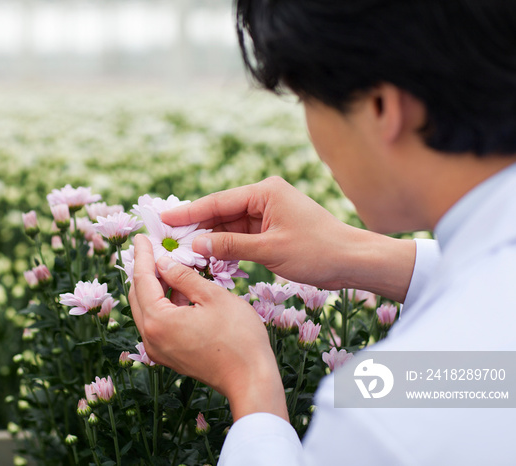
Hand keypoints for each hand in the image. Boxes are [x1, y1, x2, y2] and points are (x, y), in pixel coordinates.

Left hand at [129, 234, 288, 421]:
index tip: (141, 236)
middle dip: (144, 270)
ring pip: (147, 310)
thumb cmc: (238, 338)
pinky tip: (180, 290)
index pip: (142, 279)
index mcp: (158, 321)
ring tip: (169, 265)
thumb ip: (184, 277)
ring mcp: (159, 350)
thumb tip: (164, 263)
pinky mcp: (170, 356)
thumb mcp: (213, 296)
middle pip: (138, 296)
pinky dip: (164, 304)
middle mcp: (151, 338)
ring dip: (156, 287)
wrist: (251, 380)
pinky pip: (158, 324)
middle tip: (151, 248)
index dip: (142, 255)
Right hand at [161, 176, 415, 301]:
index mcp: (265, 192)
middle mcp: (264, 198)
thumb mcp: (270, 250)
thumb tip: (196, 243)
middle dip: (195, 225)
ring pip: (229, 225)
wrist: (352, 261)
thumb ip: (231, 246)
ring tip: (181, 248)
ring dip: (209, 237)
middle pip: (221, 212)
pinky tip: (207, 254)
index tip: (163, 218)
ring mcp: (268, 214)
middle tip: (166, 236)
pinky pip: (241, 236)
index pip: (218, 201)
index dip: (189, 211)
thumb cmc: (317, 251)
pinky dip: (226, 246)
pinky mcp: (271, 230)